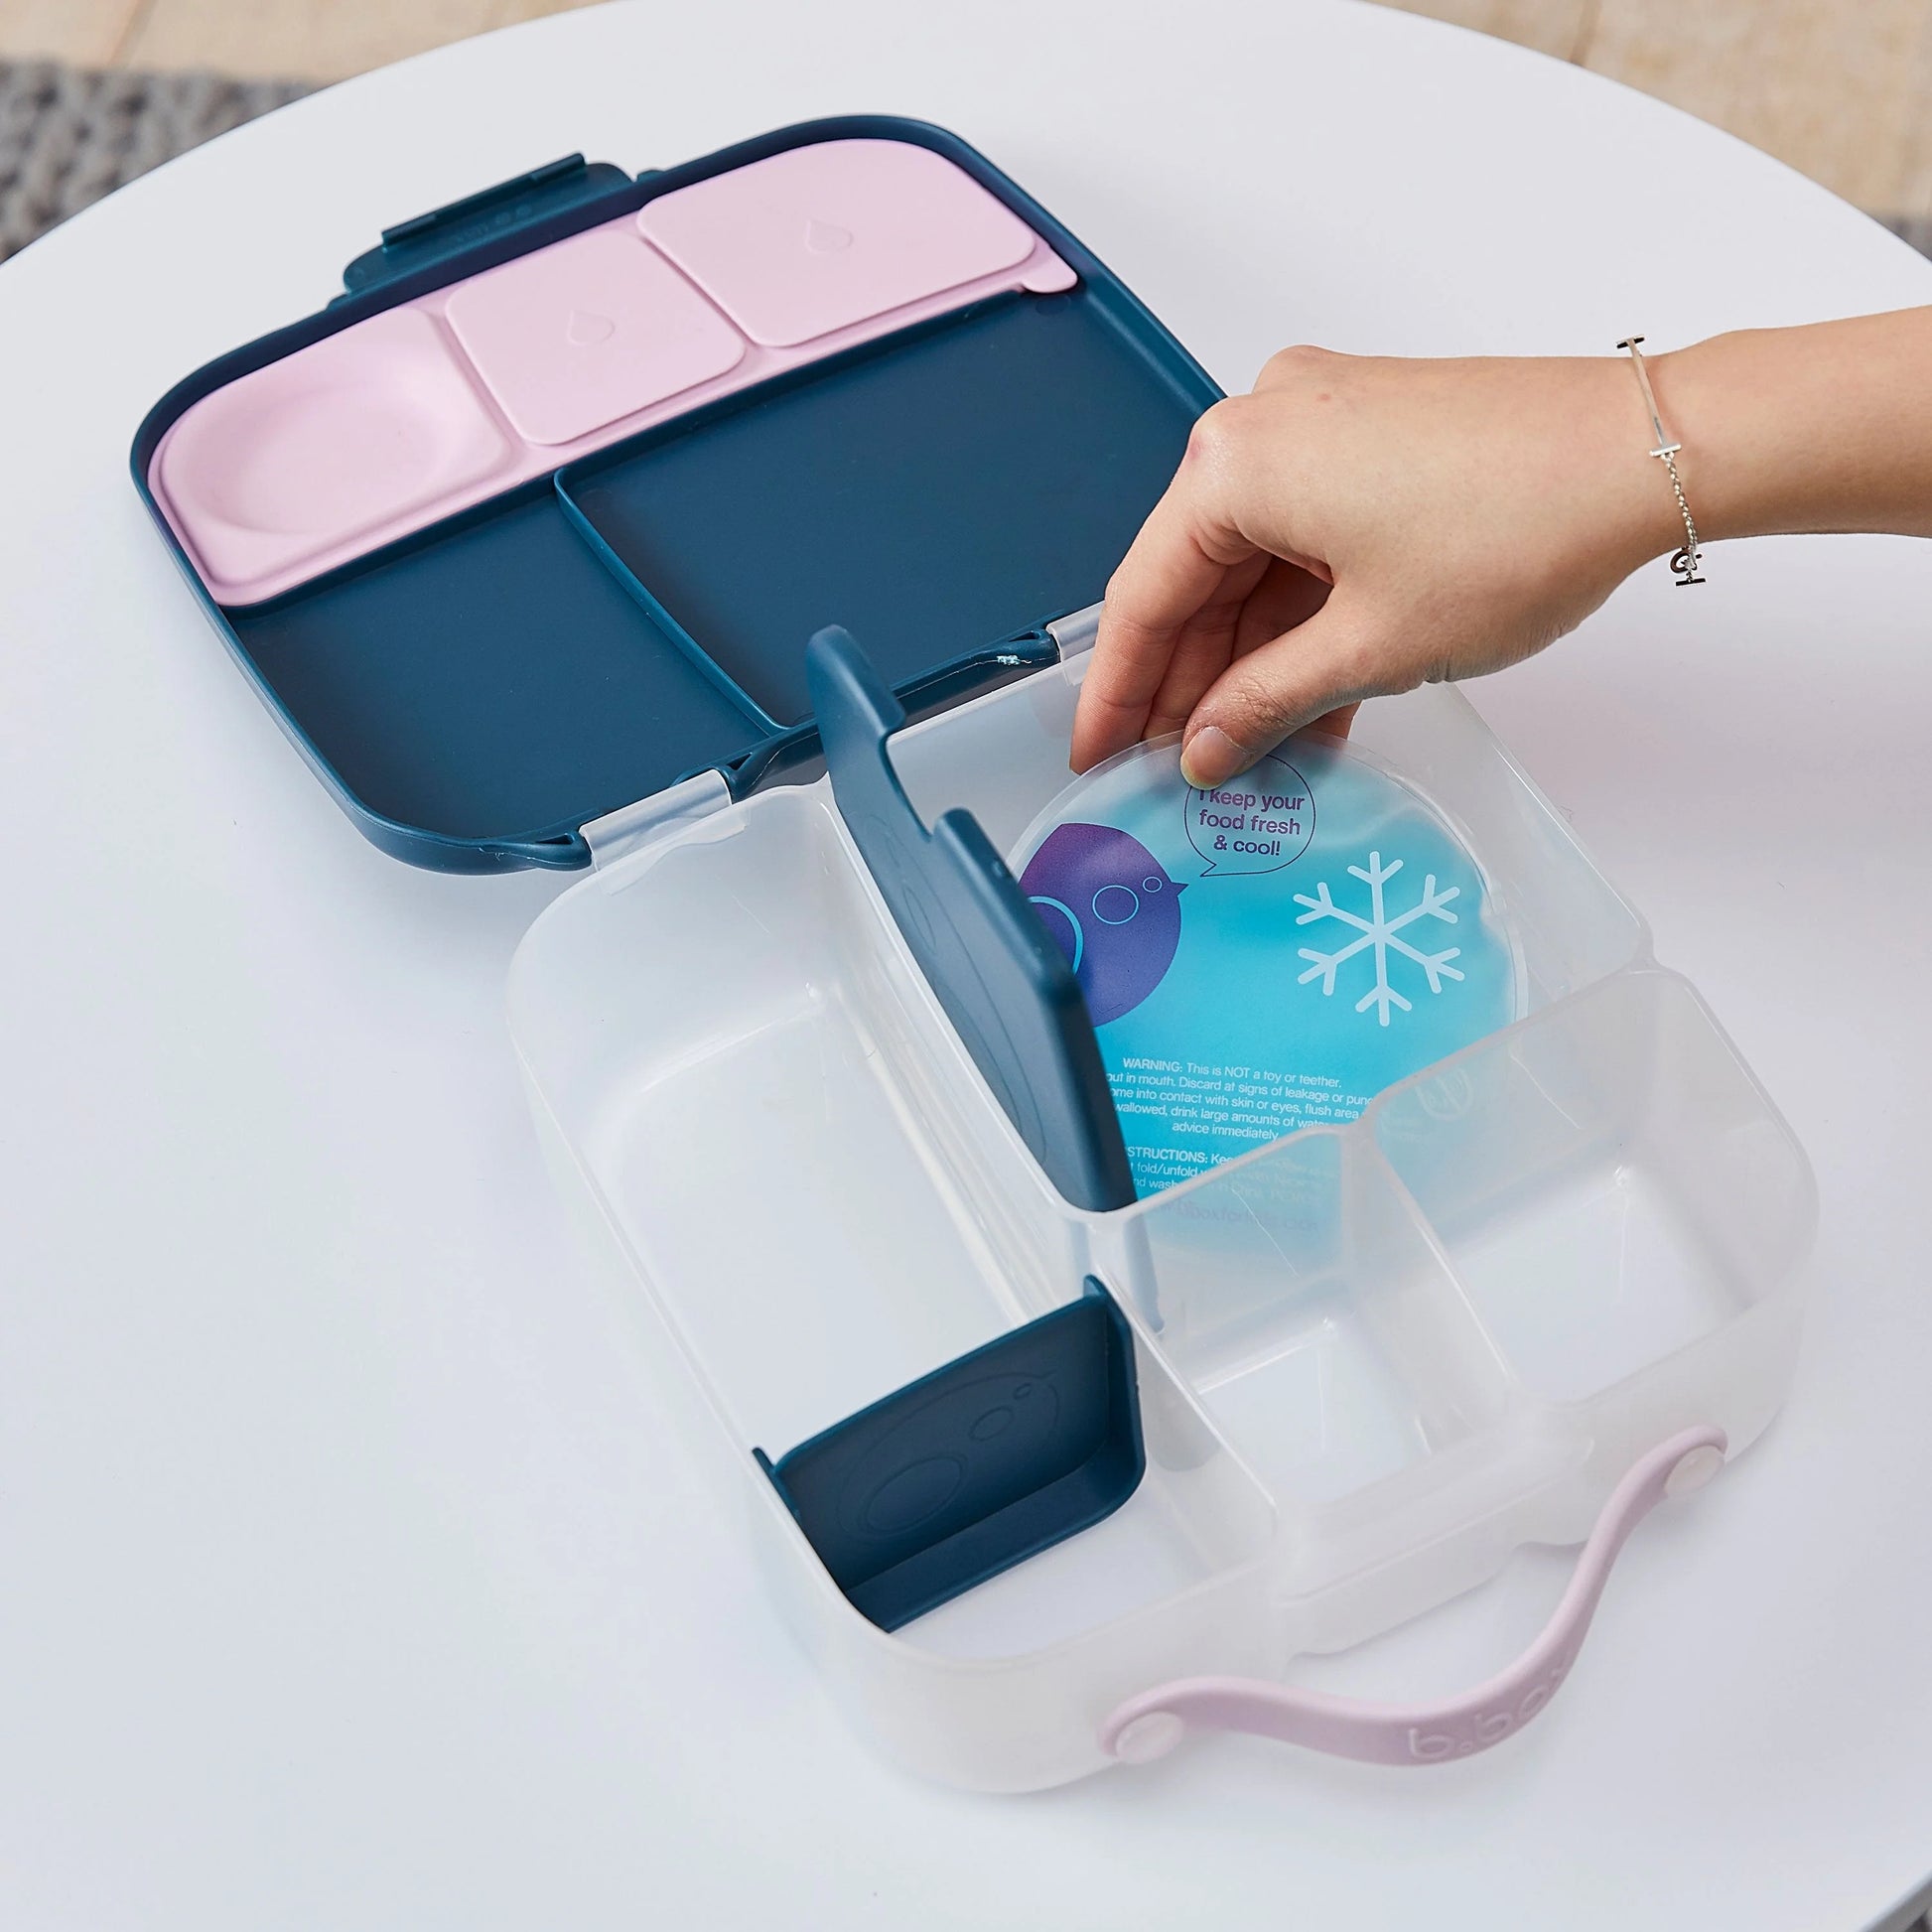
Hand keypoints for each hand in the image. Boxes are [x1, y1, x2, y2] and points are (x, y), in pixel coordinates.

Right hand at [1071, 345, 1682, 785]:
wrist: (1648, 454)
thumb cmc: (1520, 525)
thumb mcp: (1370, 646)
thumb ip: (1264, 704)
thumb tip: (1206, 750)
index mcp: (1236, 461)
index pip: (1143, 597)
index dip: (1118, 693)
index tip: (1095, 754)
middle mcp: (1264, 423)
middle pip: (1196, 579)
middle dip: (1190, 684)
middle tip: (1175, 770)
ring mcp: (1322, 422)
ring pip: (1255, 565)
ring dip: (1251, 661)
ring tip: (1248, 754)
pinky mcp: (1372, 435)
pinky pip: (1306, 539)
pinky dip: (1302, 618)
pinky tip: (1306, 699)